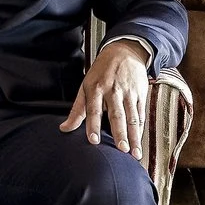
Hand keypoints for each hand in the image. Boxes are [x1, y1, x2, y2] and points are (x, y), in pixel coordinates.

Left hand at [62, 37, 151, 153]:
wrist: (124, 51)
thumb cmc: (101, 71)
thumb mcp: (85, 85)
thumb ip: (77, 110)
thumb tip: (64, 128)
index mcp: (96, 88)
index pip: (94, 110)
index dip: (93, 125)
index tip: (94, 140)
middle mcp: (113, 91)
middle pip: (117, 115)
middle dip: (120, 133)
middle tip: (122, 150)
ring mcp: (128, 93)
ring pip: (132, 117)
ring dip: (134, 136)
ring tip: (134, 153)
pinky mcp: (140, 94)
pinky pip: (140, 114)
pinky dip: (140, 129)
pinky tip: (139, 141)